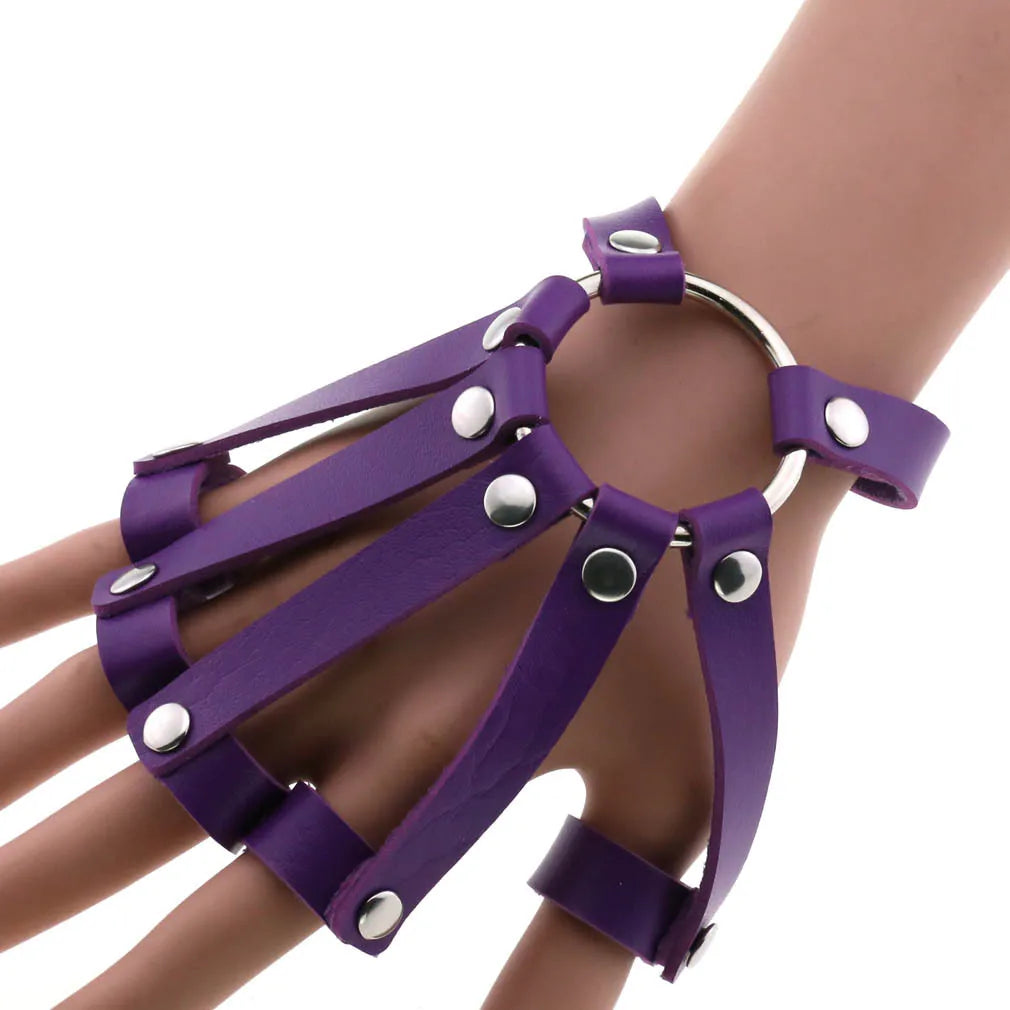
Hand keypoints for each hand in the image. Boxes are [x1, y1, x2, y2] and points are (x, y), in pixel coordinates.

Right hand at [0, 294, 852, 1008]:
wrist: (711, 410)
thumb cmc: (711, 607)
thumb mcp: (679, 801)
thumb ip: (580, 952)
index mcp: (422, 778)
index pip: (233, 930)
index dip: (128, 1004)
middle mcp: (337, 684)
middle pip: (136, 825)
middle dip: (19, 899)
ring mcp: (309, 571)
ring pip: (106, 691)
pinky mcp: (303, 479)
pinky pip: (140, 539)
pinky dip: (35, 586)